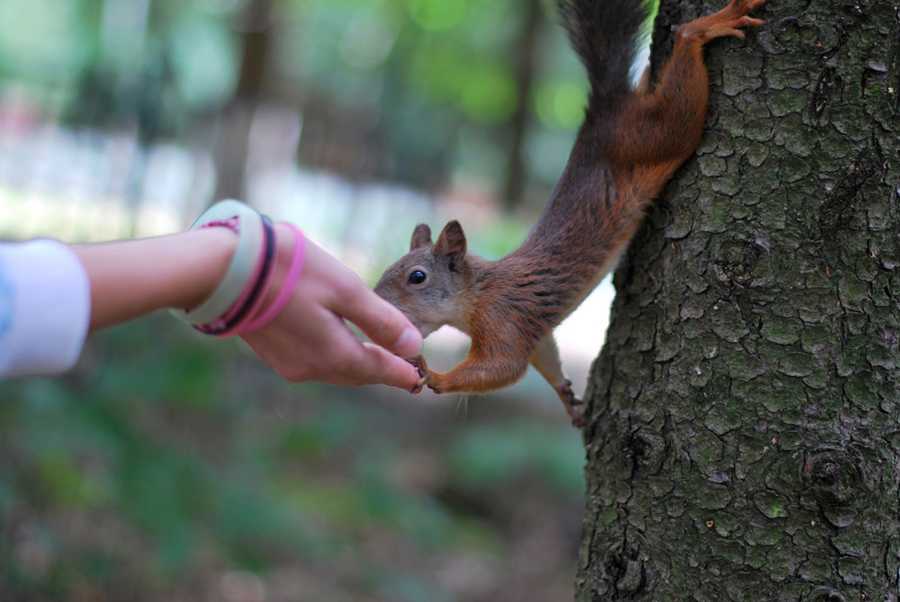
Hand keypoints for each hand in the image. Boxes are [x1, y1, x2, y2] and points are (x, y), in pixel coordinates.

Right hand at [240, 226, 422, 388]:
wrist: (225, 269)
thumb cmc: (290, 272)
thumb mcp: (345, 290)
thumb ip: (381, 321)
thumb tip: (412, 347)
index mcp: (334, 355)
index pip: (379, 370)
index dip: (403, 373)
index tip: (420, 380)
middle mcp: (311, 368)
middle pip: (358, 374)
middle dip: (381, 370)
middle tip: (404, 369)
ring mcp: (288, 364)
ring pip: (334, 369)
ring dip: (357, 363)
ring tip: (376, 355)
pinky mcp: (271, 353)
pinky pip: (313, 362)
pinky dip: (333, 356)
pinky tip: (337, 342)